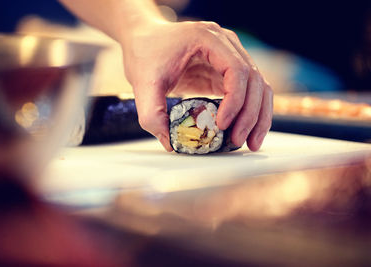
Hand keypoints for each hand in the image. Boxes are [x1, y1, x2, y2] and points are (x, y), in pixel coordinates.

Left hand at [122, 20, 272, 151]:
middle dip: (250, 115)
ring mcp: (229, 57)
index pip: (236, 69)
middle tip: (238, 141)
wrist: (144, 41)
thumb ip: (152, 114)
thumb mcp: (143, 83)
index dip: (235, 100)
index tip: (222, 124)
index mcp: (208, 38)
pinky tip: (246, 132)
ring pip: (259, 87)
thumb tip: (172, 143)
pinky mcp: (226, 73)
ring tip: (250, 143)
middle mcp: (226, 44)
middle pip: (254, 80)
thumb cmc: (145, 53)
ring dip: (258, 117)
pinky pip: (248, 93)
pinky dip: (250, 113)